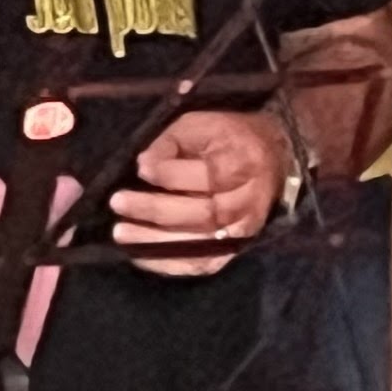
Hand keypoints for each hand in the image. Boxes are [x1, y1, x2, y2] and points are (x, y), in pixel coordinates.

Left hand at [113, 108, 293, 276]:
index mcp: (244, 163)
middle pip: (203, 213)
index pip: (209, 176)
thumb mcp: (200, 124)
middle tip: (118, 203)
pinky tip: (139, 254)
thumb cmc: (228, 138)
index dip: (171, 175)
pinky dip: (169, 264)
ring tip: (121, 233)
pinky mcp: (234, 248)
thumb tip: (144, 164)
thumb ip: (171, 141)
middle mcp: (247, 202)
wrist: (272, 158)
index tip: (141, 168)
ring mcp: (242, 230)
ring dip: (156, 241)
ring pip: (200, 243)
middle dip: (156, 209)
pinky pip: (201, 265)